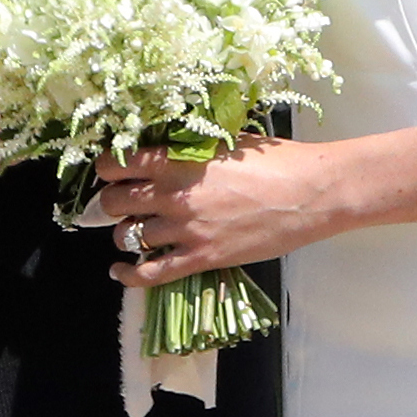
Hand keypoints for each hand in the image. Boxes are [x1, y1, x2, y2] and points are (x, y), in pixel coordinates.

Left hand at [95, 138, 355, 284]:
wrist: (309, 194)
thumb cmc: (276, 160)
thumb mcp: (226, 141)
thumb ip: (190, 146)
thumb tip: (166, 147)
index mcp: (179, 160)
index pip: (118, 164)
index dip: (108, 168)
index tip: (111, 171)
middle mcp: (174, 195)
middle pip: (117, 202)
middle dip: (112, 202)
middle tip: (119, 202)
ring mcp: (186, 230)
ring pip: (129, 236)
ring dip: (124, 234)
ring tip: (132, 231)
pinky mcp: (201, 258)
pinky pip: (150, 273)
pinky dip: (128, 275)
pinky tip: (120, 272)